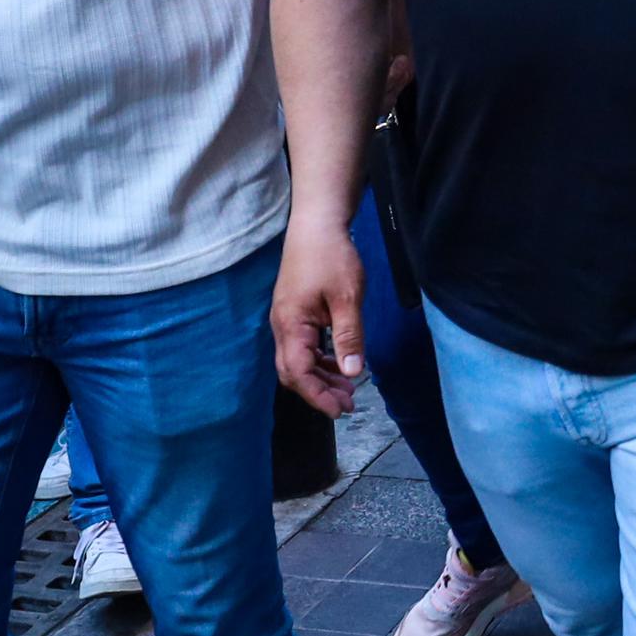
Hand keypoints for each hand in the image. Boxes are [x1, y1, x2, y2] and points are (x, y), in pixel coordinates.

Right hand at [271, 206, 367, 413]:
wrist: (317, 224)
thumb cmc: (331, 256)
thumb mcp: (347, 298)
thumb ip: (349, 337)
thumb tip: (353, 373)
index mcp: (291, 324)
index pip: (298, 372)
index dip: (317, 396)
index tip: (339, 411)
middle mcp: (282, 325)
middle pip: (293, 372)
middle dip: (319, 392)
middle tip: (348, 404)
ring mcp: (287, 319)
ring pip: (298, 361)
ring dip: (321, 378)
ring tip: (348, 389)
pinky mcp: (295, 313)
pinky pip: (303, 347)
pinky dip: (320, 360)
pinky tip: (340, 364)